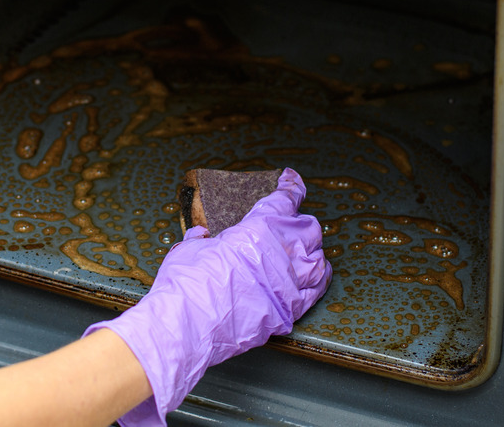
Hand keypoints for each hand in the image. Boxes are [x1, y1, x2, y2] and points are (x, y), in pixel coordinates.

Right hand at [83, 168, 331, 425]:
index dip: (291, 186)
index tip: (291, 179)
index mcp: (255, 230)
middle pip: (308, 229)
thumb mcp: (188, 249)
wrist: (187, 325)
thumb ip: (201, 239)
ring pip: (318, 260)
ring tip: (303, 251)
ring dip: (311, 252)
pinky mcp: (290, 310)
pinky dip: (317, 280)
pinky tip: (313, 277)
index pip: (284, 200)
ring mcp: (288, 283)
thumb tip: (201, 235)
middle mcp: (279, 253)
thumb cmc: (185, 285)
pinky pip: (317, 290)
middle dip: (300, 223)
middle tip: (289, 223)